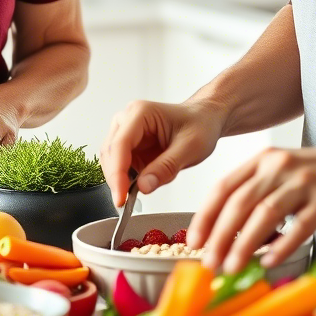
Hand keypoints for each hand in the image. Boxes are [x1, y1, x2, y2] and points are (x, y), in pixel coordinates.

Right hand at [101, 99, 224, 206]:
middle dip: (117, 179)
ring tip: (148, 185)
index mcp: (140, 113)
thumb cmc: (200, 125)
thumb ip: (166, 167)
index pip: (119, 145)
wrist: (205, 120)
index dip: (117, 173)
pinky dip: (129, 180)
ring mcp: (127, 133)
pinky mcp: (130, 148)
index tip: (120, 197)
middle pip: (110, 153)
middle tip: (126, 202)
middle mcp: (128, 120)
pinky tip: (147, 182)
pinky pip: (122, 167)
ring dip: (122, 180)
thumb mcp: (190, 148)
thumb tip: (143, 187)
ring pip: (112, 162)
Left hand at [187, 140, 315, 273]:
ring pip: (265, 214)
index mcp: (264, 160)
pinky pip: (299, 225)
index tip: (194, 241)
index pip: (224, 187)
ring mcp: (304, 182)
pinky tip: (269, 262)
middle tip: (208, 263)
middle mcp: (279, 167)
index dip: (205, 215)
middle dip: (219, 236)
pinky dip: (282, 245)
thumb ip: (258, 191)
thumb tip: (228, 231)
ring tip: (231, 268)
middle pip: (239, 202)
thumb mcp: (284, 171)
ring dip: (244, 245)